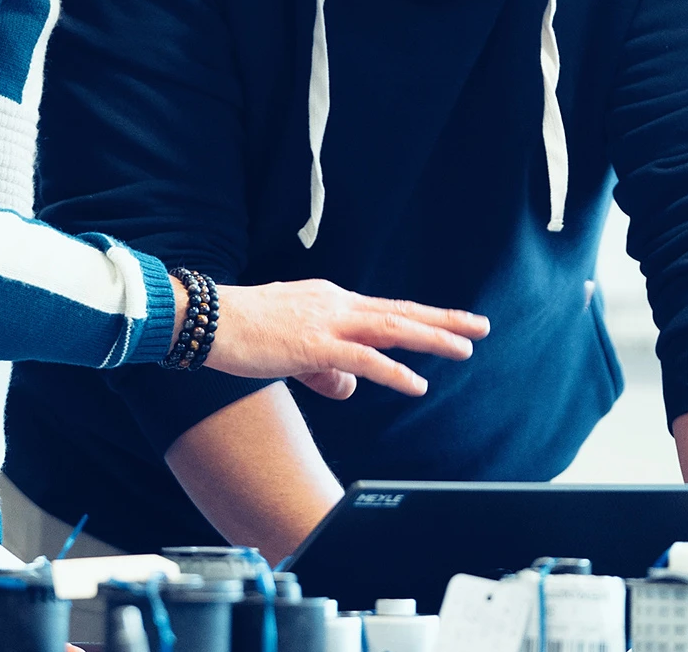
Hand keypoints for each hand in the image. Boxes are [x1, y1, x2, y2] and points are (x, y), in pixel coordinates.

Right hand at [203, 279, 489, 397]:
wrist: (207, 319)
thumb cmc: (243, 330)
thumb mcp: (292, 348)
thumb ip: (325, 368)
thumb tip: (352, 387)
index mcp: (331, 300)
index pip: (386, 308)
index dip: (422, 316)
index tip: (451, 321)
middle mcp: (336, 304)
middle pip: (400, 311)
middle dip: (443, 319)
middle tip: (480, 325)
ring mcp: (327, 321)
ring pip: (392, 328)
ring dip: (431, 338)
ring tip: (464, 348)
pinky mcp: (314, 344)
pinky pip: (364, 359)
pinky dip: (394, 371)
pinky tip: (417, 384)